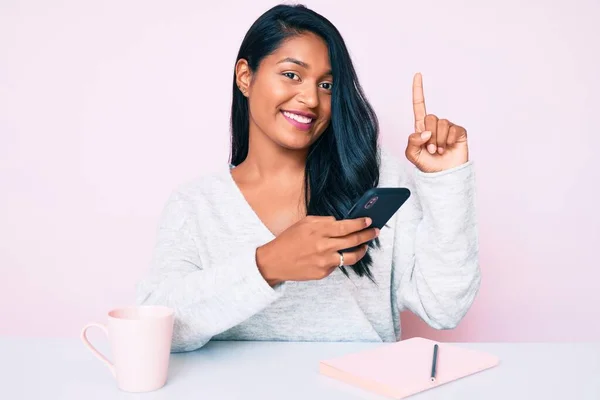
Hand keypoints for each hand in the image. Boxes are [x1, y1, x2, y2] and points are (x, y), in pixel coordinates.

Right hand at [255, 216, 379, 284]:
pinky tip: (340, 254)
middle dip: (367, 235)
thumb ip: (323, 221)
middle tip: (375, 231)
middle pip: (353, 240)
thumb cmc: (288, 240)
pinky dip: (341, 258)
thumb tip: (340, 222)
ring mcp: (324, 261)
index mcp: (318, 231)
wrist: (274, 262)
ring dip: (361, 250)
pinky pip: (338, 265)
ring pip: (351, 257)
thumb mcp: (304, 223)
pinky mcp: (323, 273)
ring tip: (365, 246)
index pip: (345, 226)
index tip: (369, 220)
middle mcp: (323, 246)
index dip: (360, 223)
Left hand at [405, 73, 468, 172]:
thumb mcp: (412, 155)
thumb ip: (412, 142)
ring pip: (441, 124)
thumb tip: (425, 132)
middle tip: (431, 149)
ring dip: (439, 140)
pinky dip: (449, 140)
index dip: (418, 91)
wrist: (443, 176)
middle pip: (430, 117)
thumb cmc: (427, 165)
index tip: (418, 74)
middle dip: (429, 135)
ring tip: (439, 151)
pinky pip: (453, 129)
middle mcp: (434, 125)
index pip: (419, 106)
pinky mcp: (459, 132)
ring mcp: (447, 128)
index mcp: (421, 128)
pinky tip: (449, 147)